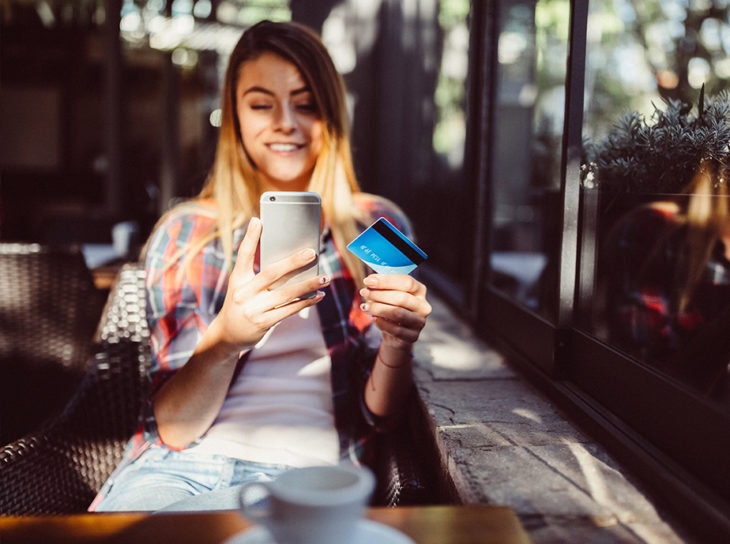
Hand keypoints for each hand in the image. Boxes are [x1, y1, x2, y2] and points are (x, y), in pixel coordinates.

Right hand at [213, 217, 328, 352]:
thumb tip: (292, 262)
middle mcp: (243, 293)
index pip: (244, 255)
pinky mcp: (263, 322)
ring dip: (308, 284)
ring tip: (325, 277)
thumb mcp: (243, 287)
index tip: (258, 220)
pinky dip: (306, 302)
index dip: (250, 237)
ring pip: (286, 293)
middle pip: (271, 273)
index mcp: (237, 279)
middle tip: (312, 252)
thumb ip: (260, 275)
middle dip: (293, 262)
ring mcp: (253, 309)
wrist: (227, 335)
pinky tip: (319, 295)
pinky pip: (289, 309)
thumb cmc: (241, 304)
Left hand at [359, 274, 430, 350]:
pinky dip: (381, 323)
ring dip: (377, 308)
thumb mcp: (389, 294)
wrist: (395, 334)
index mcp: (420, 291)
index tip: (369, 280)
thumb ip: (383, 286)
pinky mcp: (413, 336)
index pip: (407, 282)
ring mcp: (420, 322)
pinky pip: (395, 329)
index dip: (387, 280)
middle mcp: (423, 306)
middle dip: (379, 294)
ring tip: (365, 306)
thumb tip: (371, 281)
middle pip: (401, 297)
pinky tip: (373, 318)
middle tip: (364, 292)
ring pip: (397, 313)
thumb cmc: (392, 308)